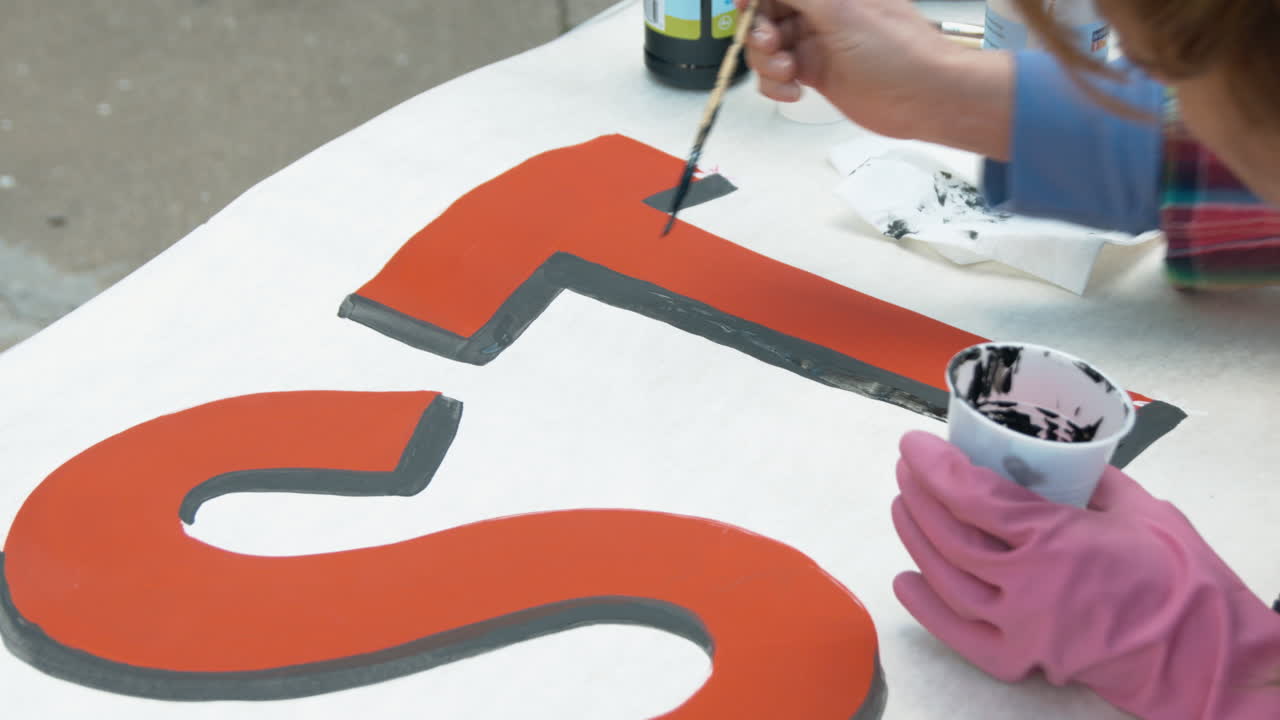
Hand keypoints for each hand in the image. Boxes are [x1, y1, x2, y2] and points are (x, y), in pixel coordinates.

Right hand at [739, 0, 1013, 158]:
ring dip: (766, 62)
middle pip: (766, 14)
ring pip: (768, 47)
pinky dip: (776, 85)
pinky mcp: (816, 73)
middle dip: (759, 31)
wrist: (925, 97)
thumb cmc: (899, 51)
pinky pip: (778, 76)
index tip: (744, 7)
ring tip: (786, 72)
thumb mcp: (840, 11)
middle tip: (772, 45)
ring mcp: (817, 42)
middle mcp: (821, 11)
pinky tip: (793, 91)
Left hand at [892, 431, 1279, 718]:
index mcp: (1054, 538)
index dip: (934, 466)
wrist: (1204, 655)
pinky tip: (905, 580)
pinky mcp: (1023, 659)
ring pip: (947, 578)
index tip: (912, 445)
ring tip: (903, 508)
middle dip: (919, 495)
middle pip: (949, 533)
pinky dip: (926, 608)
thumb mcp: (1137, 507)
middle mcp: (1026, 583)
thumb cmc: (1181, 576)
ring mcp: (1020, 626)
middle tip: (907, 470)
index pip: (972, 495)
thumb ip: (1091, 479)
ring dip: (916, 539)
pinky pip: (959, 635)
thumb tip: (1060, 460)